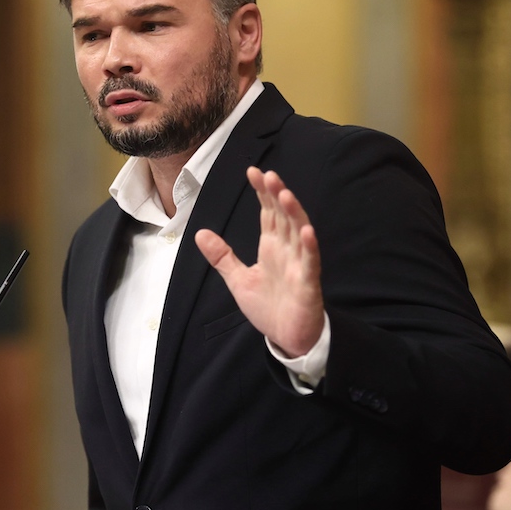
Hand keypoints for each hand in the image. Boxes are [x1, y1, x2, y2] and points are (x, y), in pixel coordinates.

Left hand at [194, 167, 324, 357]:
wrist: (288, 338)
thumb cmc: (269, 307)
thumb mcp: (238, 280)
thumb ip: (222, 257)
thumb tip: (200, 233)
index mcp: (272, 248)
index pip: (268, 214)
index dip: (262, 193)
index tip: (253, 172)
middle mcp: (287, 251)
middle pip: (283, 217)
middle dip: (276, 196)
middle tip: (268, 175)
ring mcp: (299, 266)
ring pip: (299, 234)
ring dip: (294, 214)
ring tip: (285, 194)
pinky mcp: (307, 284)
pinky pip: (310, 263)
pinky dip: (309, 248)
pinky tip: (307, 232)